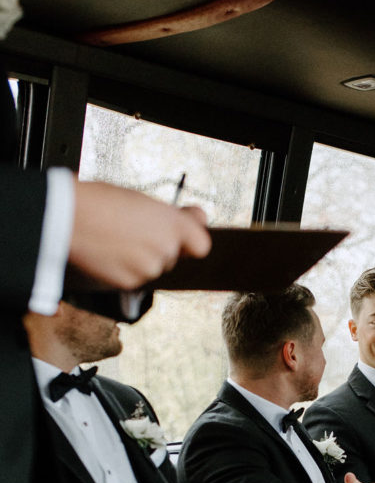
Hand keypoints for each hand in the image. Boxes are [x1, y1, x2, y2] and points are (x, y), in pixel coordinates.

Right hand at [69, 180, 211, 288]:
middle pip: (173, 256)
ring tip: (115, 239)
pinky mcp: (130, 283)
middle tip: (132, 230)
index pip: (201, 245)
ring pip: (153, 268)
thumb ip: (174, 215)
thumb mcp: (142, 199)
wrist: (66, 218)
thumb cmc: (100, 201)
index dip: (190, 240)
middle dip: (158, 246)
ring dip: (140, 258)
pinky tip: (108, 252)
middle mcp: (165, 249)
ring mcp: (148, 268)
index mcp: (172, 224)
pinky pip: (135, 278)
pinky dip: (124, 269)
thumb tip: (201, 218)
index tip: (180, 233)